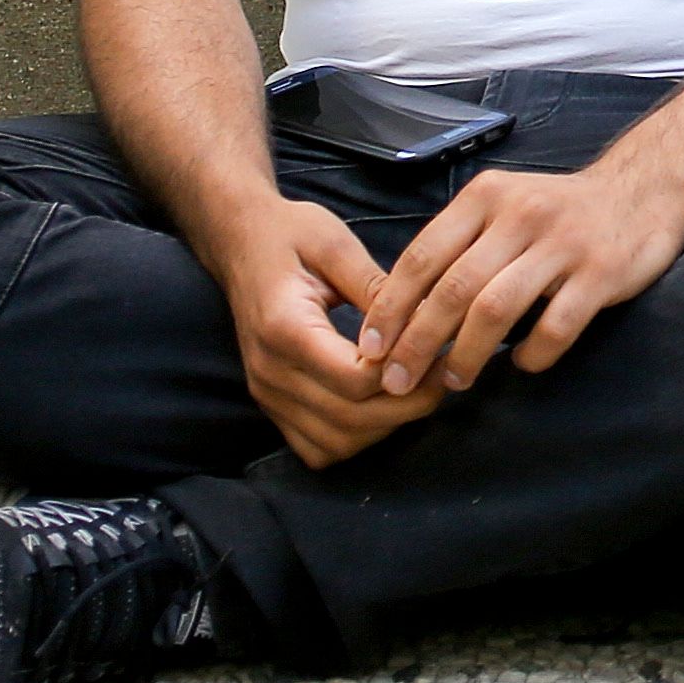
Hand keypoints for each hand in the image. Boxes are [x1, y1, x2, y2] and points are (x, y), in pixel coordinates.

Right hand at [213, 194, 428, 469]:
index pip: (355, 380)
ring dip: (383, 427)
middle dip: (407, 406)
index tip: (439, 349)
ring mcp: (266, 394)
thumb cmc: (290, 234)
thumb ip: (376, 286)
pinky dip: (354, 438)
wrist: (240, 243)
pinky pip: (316, 448)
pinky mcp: (270, 404)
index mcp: (285, 329)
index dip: (405, 372)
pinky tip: (379, 405)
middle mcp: (270, 372)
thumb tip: (424, 319)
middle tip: (443, 375)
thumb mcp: (336, 244)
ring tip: (416, 389)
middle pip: (350, 420)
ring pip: (336, 443)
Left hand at [362, 152, 683, 401]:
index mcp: (486, 197)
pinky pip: (556, 325)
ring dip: (467, 354)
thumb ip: (458, 246)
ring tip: (454, 381)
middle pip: (453, 288)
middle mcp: (521, 214)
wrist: (644, 189)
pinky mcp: (602, 272)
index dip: (391, 306)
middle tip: (398, 381)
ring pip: (497, 309)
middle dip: (418, 342)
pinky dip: (533, 353)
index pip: (422, 256)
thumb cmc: (558, 211)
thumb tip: (401, 311)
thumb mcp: (502, 207)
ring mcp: (563, 243)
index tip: (371, 347)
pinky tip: (523, 363)